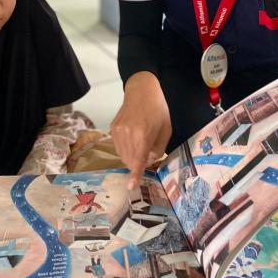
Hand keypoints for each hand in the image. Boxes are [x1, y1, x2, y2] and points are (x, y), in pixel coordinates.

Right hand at [111, 72, 171, 189]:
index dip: (135, 175)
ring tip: (141, 142)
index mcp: (143, 135)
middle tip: (149, 152)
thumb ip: (158, 149)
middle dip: (138, 163)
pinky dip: (126, 148)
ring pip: (123, 155)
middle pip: (130, 160)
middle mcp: (127, 135)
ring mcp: (117, 131)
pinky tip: (133, 138)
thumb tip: (147, 161)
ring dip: (132, 156)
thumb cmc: (158, 109)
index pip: (138, 160)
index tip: (131, 187)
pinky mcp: (112, 129)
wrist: (141, 90)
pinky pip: (118, 147)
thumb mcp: (166, 129)